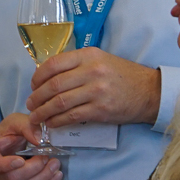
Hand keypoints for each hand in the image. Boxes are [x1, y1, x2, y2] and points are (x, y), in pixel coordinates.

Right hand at [0, 113, 62, 179]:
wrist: (3, 152)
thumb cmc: (6, 136)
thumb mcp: (13, 123)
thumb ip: (26, 126)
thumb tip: (39, 139)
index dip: (6, 165)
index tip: (22, 160)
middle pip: (11, 179)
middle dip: (33, 169)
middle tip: (48, 158)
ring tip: (55, 167)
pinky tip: (55, 178)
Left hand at [27, 48, 160, 128]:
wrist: (149, 92)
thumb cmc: (122, 75)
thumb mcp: (100, 60)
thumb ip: (77, 64)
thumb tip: (48, 77)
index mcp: (89, 55)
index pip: (54, 64)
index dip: (38, 76)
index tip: (32, 85)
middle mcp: (91, 71)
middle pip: (54, 85)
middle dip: (37, 97)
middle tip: (30, 104)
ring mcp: (96, 91)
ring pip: (60, 102)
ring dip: (43, 112)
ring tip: (36, 117)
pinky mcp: (100, 110)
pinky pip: (71, 116)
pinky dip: (57, 121)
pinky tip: (51, 124)